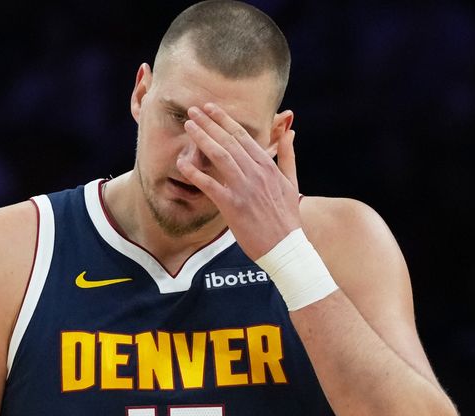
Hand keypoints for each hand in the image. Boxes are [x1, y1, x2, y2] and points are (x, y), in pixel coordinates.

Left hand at [176, 102, 301, 259]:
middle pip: (229, 141)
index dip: (224, 120)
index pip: (243, 136)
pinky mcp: (233, 207)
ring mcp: (244, 189)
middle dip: (209, 123)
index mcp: (267, 167)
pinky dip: (196, 173)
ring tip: (188, 126)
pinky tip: (182, 163)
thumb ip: (287, 155)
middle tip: (192, 110)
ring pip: (220, 157)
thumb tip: (290, 131)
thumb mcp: (291, 182)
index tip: (210, 108)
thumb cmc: (287, 218)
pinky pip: (210, 186)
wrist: (286, 248)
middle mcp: (256, 173)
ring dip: (203, 139)